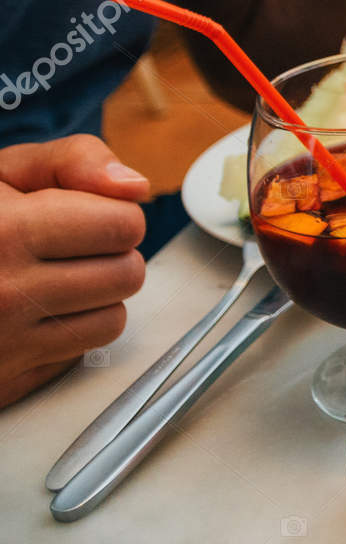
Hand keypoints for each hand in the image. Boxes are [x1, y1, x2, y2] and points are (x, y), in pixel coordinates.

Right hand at [0, 136, 148, 408]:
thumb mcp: (1, 172)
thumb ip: (73, 161)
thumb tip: (135, 188)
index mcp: (5, 232)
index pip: (124, 225)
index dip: (110, 214)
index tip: (80, 214)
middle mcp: (4, 294)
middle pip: (128, 274)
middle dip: (108, 256)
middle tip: (66, 248)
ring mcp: (4, 345)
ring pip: (113, 320)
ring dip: (94, 298)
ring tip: (49, 278)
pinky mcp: (4, 382)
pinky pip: (78, 356)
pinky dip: (67, 334)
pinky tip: (32, 313)